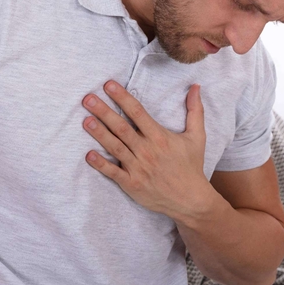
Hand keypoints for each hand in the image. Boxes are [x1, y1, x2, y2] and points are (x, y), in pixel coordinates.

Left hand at [81, 80, 211, 220]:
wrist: (190, 199)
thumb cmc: (191, 165)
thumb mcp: (197, 136)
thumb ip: (195, 110)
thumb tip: (196, 87)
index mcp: (159, 136)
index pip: (137, 112)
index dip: (122, 97)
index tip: (109, 85)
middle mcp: (147, 150)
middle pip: (121, 127)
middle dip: (103, 112)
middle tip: (88, 99)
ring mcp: (138, 168)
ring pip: (115, 147)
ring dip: (99, 133)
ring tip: (85, 120)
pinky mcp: (132, 184)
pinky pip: (113, 173)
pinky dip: (100, 164)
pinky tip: (88, 154)